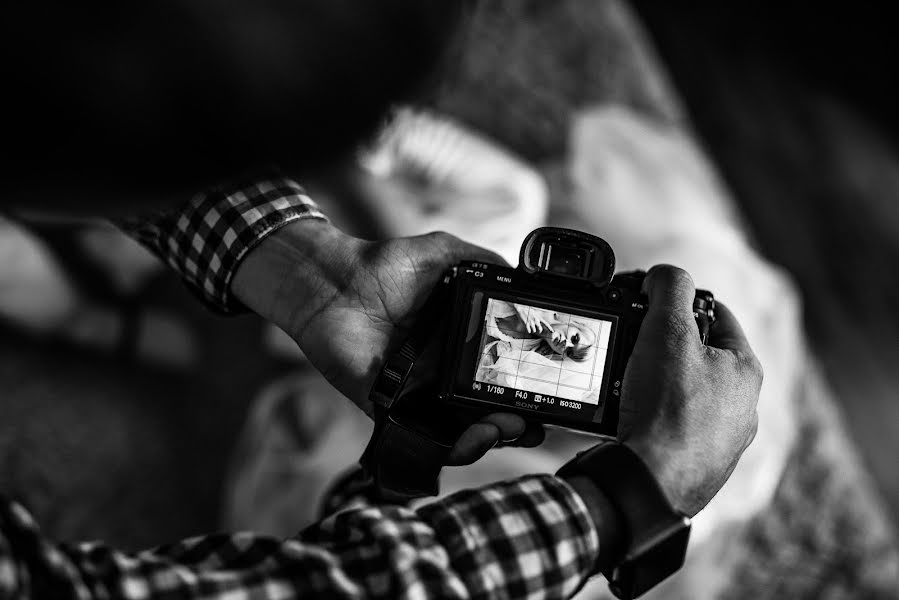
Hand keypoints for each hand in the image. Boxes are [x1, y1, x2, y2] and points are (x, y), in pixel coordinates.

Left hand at [232, 219, 541, 463]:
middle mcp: (445, 374)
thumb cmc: (386, 265)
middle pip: (489, 412)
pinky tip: (472, 440)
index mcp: (463, 344)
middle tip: (532, 422)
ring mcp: (419, 395)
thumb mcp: (447, 255)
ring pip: (462, 434)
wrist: (334, 281)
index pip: (503, 376)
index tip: (548, 395)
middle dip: (517, 425)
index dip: (527, 391)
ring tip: (506, 429)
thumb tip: (526, 285)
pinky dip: (450, 449)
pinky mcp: (391, 408)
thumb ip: (488, 267)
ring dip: (491, 439)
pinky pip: (423, 439)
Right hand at [525, 312, 554, 335]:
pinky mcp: (526, 323)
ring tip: (531, 328)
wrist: (522, 309)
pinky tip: (528, 329)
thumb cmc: (529, 311)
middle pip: (540, 329)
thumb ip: (538, 318)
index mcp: (539, 318)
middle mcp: (536, 320)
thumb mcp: (536, 314)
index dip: (549, 328)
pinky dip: (529, 331)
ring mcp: (531, 322)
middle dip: (539, 331)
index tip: (552, 331)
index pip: (546, 324)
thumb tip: (541, 323)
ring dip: (533, 331)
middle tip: (538, 331)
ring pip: (534, 330)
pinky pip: (529, 330)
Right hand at [617, 265, 761, 516]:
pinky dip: (652, 416)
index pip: (717, 314)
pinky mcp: (697, 466)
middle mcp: (742, 407)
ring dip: (656, 382)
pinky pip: (673, 427)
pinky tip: (630, 415)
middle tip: (634, 339)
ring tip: (626, 379)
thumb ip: (669, 289)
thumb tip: (663, 274)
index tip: (651, 298)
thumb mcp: (666, 331)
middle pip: (699, 355)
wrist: (651, 482)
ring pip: (685, 394)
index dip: (681, 299)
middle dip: (665, 343)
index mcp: (744, 369)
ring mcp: (721, 441)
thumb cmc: (666, 406)